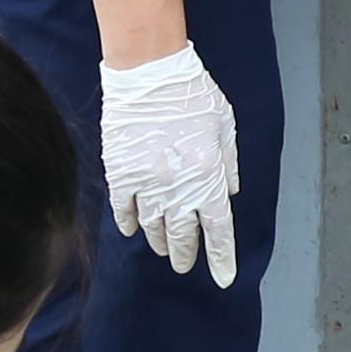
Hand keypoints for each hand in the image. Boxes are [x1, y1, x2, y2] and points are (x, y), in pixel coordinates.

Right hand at [97, 47, 241, 286]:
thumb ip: (228, 164)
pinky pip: (123, 210)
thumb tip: (230, 192)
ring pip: (153, 228)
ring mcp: (147, 184)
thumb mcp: (225, 126)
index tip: (224, 278)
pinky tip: (132, 230)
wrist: (150, 72)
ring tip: (164, 248)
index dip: (221, 258)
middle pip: (183, 236)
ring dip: (160, 242)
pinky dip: (128, 224)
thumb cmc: (193, 94)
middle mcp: (179, 188)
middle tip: (186, 264)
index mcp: (209, 178)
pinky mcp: (120, 174)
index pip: (219, 231)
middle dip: (187, 254)